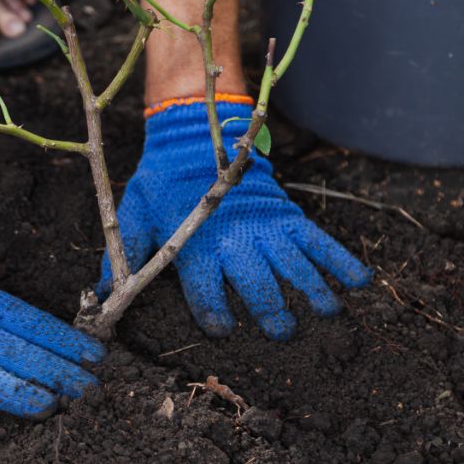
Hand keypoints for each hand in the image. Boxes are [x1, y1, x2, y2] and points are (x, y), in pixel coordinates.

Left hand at [100, 97, 370, 339]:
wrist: (195, 132)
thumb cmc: (160, 181)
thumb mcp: (134, 216)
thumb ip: (122, 257)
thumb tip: (102, 296)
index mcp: (197, 248)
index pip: (207, 295)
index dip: (215, 317)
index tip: (222, 329)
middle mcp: (236, 242)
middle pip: (259, 289)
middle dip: (273, 315)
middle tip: (283, 332)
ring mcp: (266, 228)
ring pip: (296, 268)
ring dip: (314, 293)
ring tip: (328, 316)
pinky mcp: (288, 215)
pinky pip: (319, 241)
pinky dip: (341, 260)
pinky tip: (360, 283)